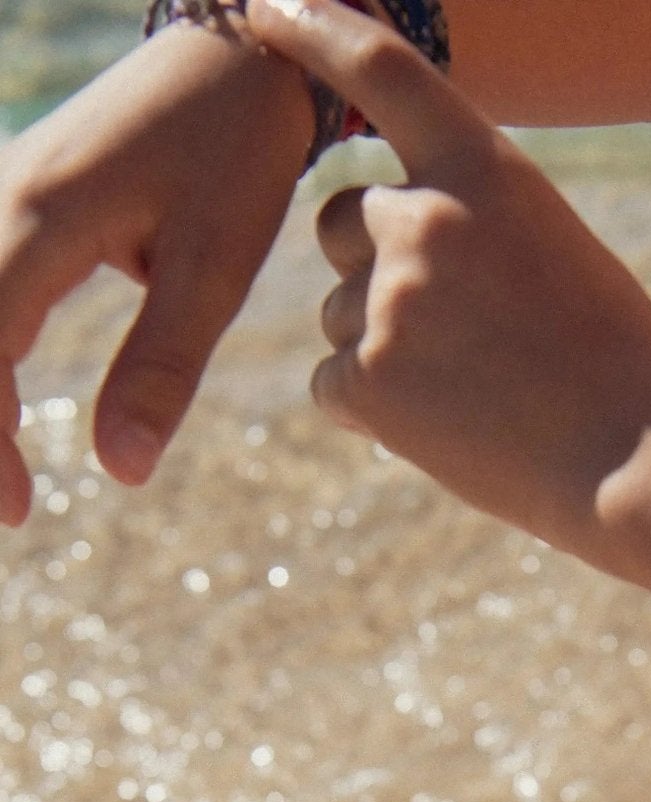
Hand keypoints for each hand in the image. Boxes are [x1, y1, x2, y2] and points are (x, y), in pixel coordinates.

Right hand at [0, 18, 314, 525]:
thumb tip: (121, 472)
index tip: (15, 510)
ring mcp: (4, 195)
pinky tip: (3, 414)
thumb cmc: (236, 152)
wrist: (238, 53)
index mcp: (44, 218)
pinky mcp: (21, 202)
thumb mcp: (214, 267)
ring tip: (3, 474)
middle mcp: (3, 200)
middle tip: (7, 510)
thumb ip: (163, 367)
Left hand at [244, 0, 650, 568]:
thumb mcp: (550, 245)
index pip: (377, 67)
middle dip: (366, 265)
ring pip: (338, 313)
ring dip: (382, 348)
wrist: (633, 459)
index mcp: (481, 167)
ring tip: (470, 390)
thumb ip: (468, 217)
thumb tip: (387, 238)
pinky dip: (372, 409)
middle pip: (337, 222)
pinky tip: (444, 427)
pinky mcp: (368, 382)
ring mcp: (386, 301)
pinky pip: (332, 384)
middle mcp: (422, 219)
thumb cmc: (612, 360)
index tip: (264, 6)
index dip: (311, 24)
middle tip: (447, 326)